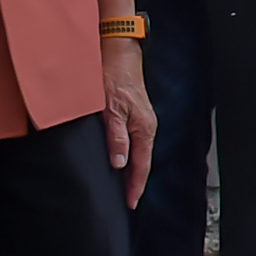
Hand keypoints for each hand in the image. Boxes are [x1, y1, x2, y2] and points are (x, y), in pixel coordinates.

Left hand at [102, 37, 156, 209]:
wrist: (117, 52)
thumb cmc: (113, 76)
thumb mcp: (110, 109)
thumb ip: (116, 137)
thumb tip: (120, 163)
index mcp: (143, 128)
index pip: (141, 165)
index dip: (135, 186)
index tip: (130, 203)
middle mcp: (146, 126)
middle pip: (142, 161)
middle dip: (135, 182)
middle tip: (126, 201)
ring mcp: (141, 120)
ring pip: (138, 152)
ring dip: (131, 170)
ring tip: (123, 187)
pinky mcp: (134, 115)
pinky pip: (134, 142)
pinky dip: (129, 156)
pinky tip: (120, 160)